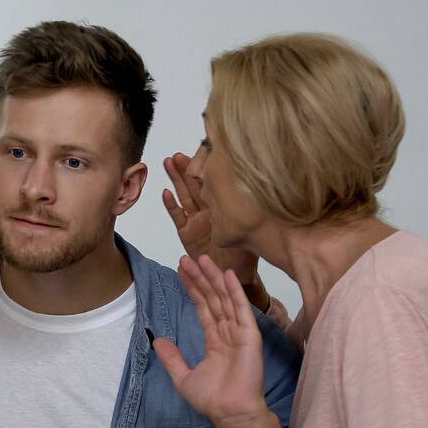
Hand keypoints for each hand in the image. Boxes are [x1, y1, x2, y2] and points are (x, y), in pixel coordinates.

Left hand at [152, 255, 267, 424]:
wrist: (230, 413)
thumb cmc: (212, 399)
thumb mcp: (183, 377)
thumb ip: (172, 357)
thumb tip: (158, 340)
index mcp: (215, 340)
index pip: (203, 307)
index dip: (193, 289)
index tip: (181, 271)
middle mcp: (228, 332)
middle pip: (212, 298)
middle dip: (200, 278)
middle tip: (188, 258)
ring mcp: (239, 332)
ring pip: (224, 299)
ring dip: (214, 278)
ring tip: (202, 259)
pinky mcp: (249, 336)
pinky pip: (241, 309)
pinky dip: (235, 292)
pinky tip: (228, 275)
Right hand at [161, 151, 266, 308]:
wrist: (235, 275)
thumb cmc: (246, 253)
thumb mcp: (252, 226)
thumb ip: (251, 209)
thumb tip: (261, 184)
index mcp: (224, 206)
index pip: (212, 182)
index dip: (204, 167)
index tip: (199, 152)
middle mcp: (208, 210)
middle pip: (194, 185)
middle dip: (185, 169)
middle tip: (176, 154)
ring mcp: (196, 220)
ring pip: (184, 196)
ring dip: (175, 180)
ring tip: (168, 163)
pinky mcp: (187, 233)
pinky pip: (178, 216)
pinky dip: (171, 205)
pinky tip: (166, 192)